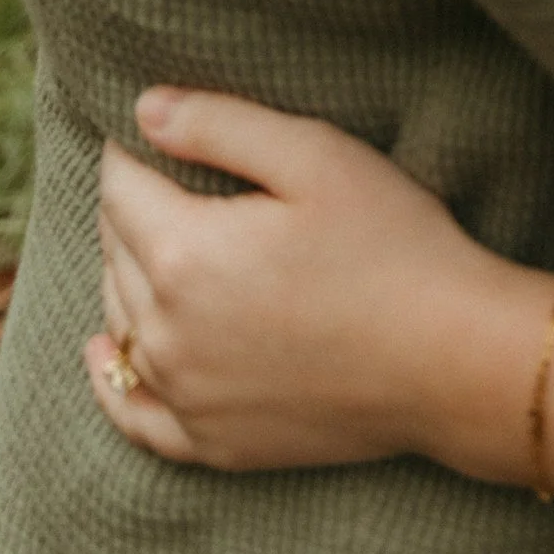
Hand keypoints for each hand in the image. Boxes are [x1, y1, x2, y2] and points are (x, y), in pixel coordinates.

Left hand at [89, 89, 547, 479]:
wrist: (450, 358)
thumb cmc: (393, 242)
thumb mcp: (315, 156)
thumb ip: (219, 125)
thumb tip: (142, 111)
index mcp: (183, 253)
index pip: (121, 188)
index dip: (132, 151)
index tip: (150, 128)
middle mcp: (165, 330)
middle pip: (115, 251)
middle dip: (131, 208)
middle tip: (168, 177)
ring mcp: (185, 394)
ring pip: (119, 320)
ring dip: (125, 276)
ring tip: (152, 241)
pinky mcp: (212, 443)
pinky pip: (132, 413)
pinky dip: (110, 380)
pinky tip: (102, 354)